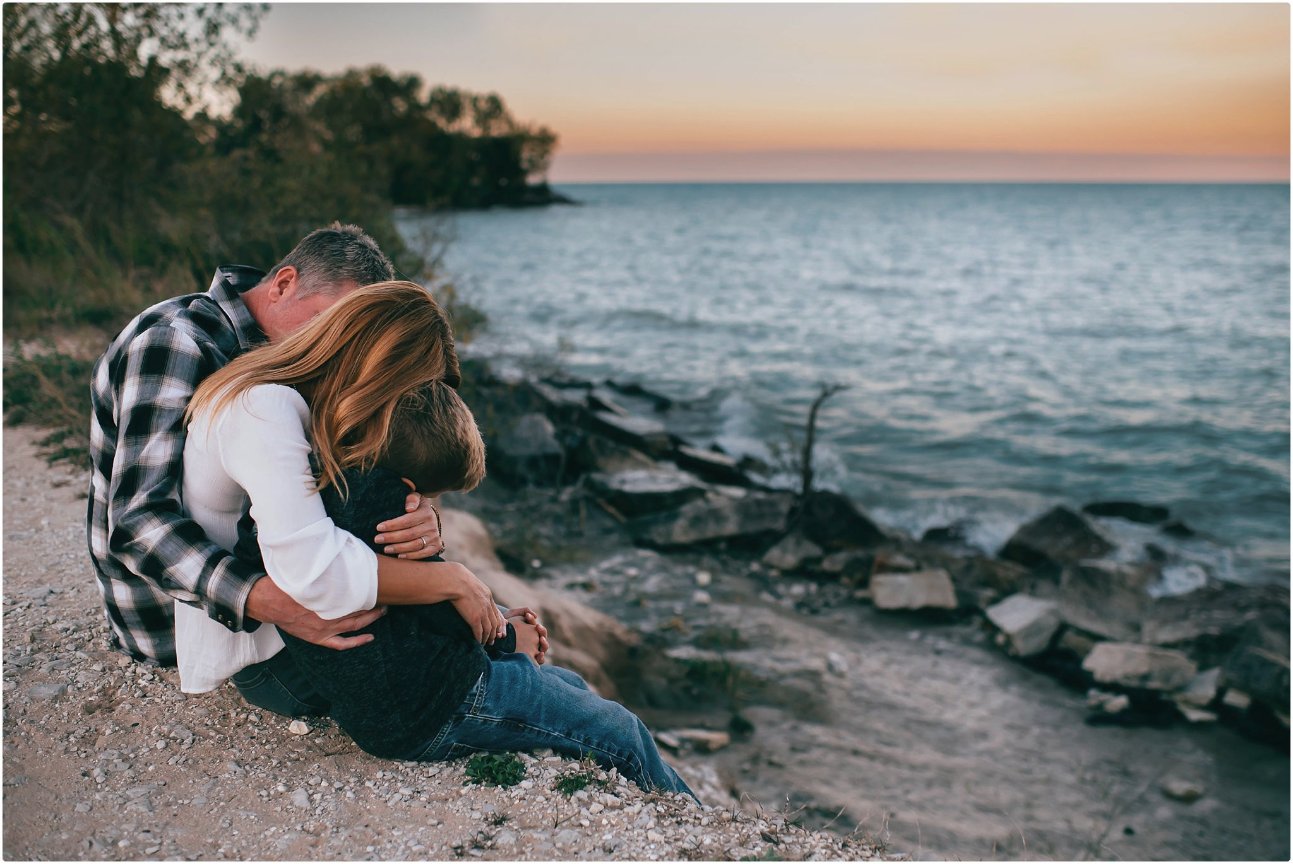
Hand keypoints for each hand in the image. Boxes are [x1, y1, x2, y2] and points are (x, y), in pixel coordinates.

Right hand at [246, 577, 385, 649]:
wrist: (267, 601)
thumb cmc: (288, 583)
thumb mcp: (308, 570)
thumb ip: (325, 567)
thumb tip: (339, 552)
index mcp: (328, 594)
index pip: (356, 592)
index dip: (369, 588)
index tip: (379, 582)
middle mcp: (329, 612)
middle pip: (359, 607)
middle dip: (374, 602)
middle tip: (385, 595)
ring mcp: (325, 627)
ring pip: (355, 625)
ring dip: (371, 618)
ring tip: (382, 610)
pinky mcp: (318, 637)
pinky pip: (341, 644)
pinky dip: (357, 642)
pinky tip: (370, 637)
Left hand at [374, 491, 442, 559]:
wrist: (430, 517)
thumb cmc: (416, 507)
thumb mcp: (415, 498)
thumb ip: (411, 499)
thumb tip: (409, 508)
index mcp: (426, 513)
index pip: (407, 520)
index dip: (392, 525)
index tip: (379, 527)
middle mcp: (432, 526)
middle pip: (409, 534)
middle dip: (391, 537)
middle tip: (377, 539)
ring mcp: (434, 537)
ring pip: (415, 545)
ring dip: (398, 548)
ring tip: (385, 549)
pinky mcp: (436, 546)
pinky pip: (423, 554)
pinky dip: (410, 556)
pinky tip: (399, 556)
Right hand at [449, 566, 505, 644]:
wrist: (454, 581)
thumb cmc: (457, 579)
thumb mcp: (470, 582)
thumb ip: (473, 588)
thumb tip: (468, 589)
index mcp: (487, 595)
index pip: (496, 612)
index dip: (497, 622)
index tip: (497, 628)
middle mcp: (487, 605)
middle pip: (494, 622)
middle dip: (494, 632)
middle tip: (493, 639)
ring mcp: (482, 612)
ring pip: (488, 629)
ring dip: (487, 637)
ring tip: (485, 643)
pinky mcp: (474, 618)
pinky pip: (479, 632)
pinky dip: (480, 638)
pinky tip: (478, 642)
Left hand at [504, 607, 548, 663]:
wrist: (494, 640)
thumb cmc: (503, 627)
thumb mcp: (512, 615)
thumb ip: (523, 611)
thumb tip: (536, 615)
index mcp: (531, 631)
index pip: (536, 625)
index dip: (533, 620)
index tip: (527, 616)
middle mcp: (533, 641)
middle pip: (543, 636)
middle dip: (542, 631)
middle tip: (537, 626)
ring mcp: (532, 650)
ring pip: (544, 648)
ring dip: (545, 643)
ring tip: (541, 639)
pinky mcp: (529, 659)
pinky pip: (539, 660)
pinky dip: (541, 657)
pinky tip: (539, 654)